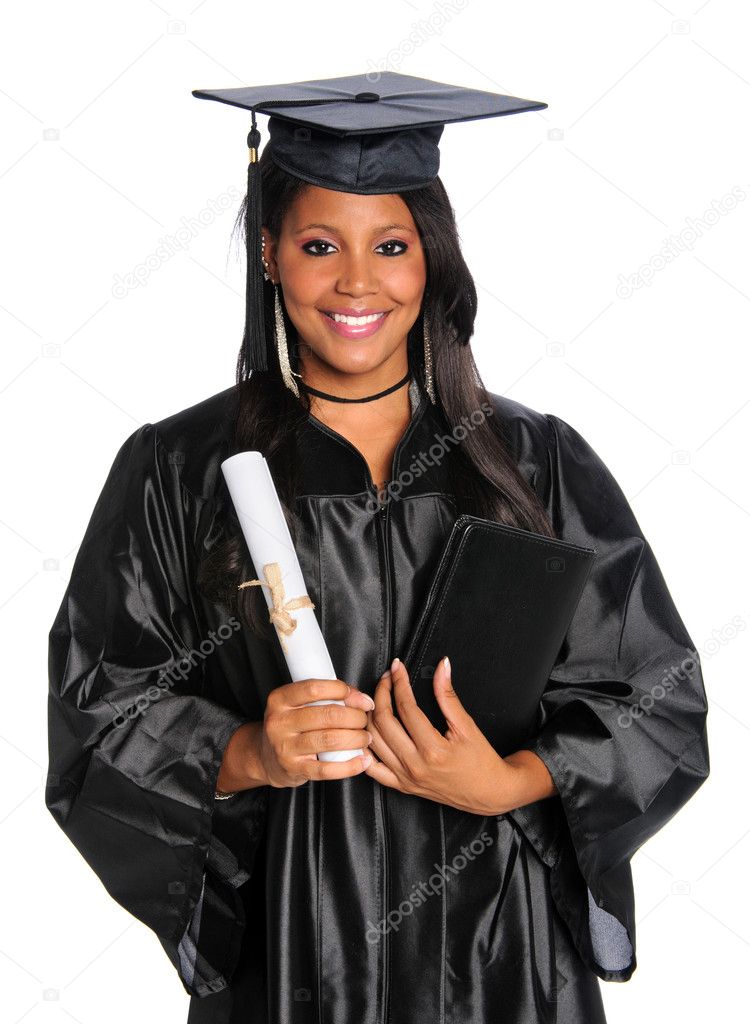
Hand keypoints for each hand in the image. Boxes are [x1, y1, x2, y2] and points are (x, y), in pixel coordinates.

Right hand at [259, 677, 374, 787]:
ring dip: (356, 738)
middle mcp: (279, 722)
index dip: (343, 691)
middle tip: (364, 720)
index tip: (360, 699)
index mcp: (280, 699)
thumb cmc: (291, 725)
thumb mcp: (298, 704)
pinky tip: (362, 760)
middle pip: (327, 715)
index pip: (314, 688)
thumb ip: (325, 696)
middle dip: (355, 717)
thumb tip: (360, 699)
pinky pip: (326, 769)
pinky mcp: (294, 769)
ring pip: (330, 740)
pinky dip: (350, 766)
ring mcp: (285, 747)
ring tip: (365, 737)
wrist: (267, 757)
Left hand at [363, 657, 555, 815]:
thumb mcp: (467, 725)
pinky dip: (365, 750)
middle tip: (387, 679)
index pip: (405, 707)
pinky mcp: (402, 786)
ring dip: (370, 716)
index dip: (399, 683)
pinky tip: (366, 733)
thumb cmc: (481, 761)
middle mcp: (415, 765)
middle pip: (383, 722)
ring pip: (373, 742)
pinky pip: (373, 770)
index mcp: (433, 750)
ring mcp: (406, 778)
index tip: (398, 668)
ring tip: (377, 698)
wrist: (488, 792)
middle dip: (381, 693)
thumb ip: (448, 696)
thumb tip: (442, 667)